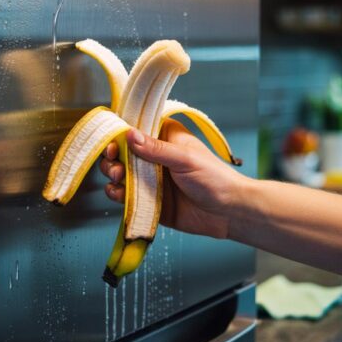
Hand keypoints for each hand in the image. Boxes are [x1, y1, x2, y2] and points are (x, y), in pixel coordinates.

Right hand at [98, 119, 248, 238]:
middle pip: (122, 152)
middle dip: (113, 157)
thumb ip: (156, 149)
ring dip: (113, 174)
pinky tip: (118, 193)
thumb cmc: (214, 178)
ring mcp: (150, 178)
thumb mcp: (185, 159)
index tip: (113, 142)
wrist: (228, 213)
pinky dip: (117, 194)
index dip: (120, 134)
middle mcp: (155, 157)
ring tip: (117, 178)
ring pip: (120, 173)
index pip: (136, 129)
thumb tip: (129, 134)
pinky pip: (125, 195)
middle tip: (115, 166)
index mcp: (165, 138)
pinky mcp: (148, 200)